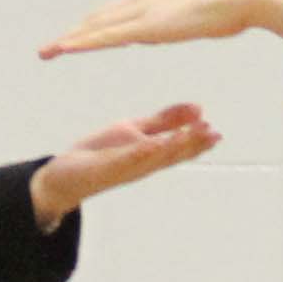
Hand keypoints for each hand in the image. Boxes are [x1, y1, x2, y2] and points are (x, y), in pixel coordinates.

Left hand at [28, 103, 220, 223]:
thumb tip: (199, 107)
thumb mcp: (136, 128)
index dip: (198, 141)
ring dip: (174, 146)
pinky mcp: (107, 168)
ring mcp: (126, 168)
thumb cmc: (102, 152)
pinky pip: (128, 159)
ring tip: (192, 133)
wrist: (66, 174)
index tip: (216, 133)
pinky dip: (142, 152)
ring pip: (155, 157)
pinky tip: (155, 143)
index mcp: (152, 154)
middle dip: (192, 144)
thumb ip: (166, 119)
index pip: (179, 148)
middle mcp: (143, 164)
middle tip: (213, 134)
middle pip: (172, 154)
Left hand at [43, 0, 282, 57]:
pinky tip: (65, 48)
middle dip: (73, 34)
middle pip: (97, 20)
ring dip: (70, 40)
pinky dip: (83, 42)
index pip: (114, 14)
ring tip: (48, 52)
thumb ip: (176, 21)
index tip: (75, 37)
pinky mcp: (146, 26)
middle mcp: (140, 0)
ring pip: (95, 27)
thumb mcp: (195, 16)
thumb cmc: (228, 7)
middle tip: (50, 48)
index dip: (92, 26)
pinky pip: (106, 36)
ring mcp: (141, 12)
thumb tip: (166, 28)